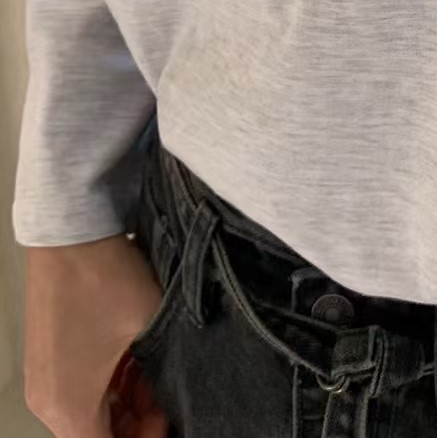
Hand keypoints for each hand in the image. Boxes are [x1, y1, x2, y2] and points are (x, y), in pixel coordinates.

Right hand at [23, 234, 168, 437]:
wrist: (70, 233)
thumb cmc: (105, 280)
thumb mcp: (149, 327)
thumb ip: (163, 369)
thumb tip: (178, 387)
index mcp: (69, 407)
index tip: (167, 417)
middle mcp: (48, 402)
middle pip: (96, 435)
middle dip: (135, 423)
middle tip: (165, 397)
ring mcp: (43, 380)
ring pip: (89, 413)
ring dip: (123, 403)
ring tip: (155, 374)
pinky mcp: (45, 358)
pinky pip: (78, 390)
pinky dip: (107, 385)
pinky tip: (135, 362)